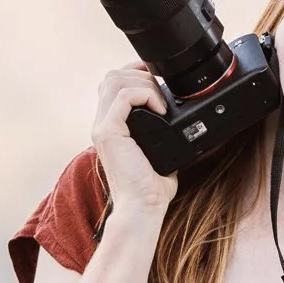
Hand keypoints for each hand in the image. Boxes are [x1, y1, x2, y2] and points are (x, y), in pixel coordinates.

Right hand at [91, 64, 178, 218]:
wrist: (142, 209)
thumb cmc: (151, 189)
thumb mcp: (160, 152)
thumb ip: (163, 133)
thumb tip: (181, 121)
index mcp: (111, 127)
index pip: (113, 85)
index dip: (134, 73)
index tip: (157, 76)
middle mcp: (102, 124)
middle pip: (112, 76)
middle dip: (140, 74)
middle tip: (162, 89)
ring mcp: (102, 127)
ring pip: (115, 80)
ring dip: (143, 83)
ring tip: (161, 101)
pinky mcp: (108, 132)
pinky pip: (124, 96)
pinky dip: (146, 95)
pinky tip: (161, 110)